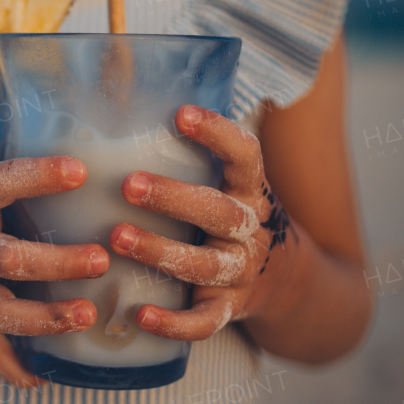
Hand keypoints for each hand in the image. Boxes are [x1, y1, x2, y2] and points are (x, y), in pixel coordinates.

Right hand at [0, 138, 109, 386]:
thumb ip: (2, 140)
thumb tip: (54, 103)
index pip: (0, 182)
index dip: (38, 176)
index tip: (79, 169)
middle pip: (5, 258)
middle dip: (54, 262)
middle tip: (100, 257)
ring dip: (43, 318)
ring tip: (87, 316)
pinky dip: (10, 367)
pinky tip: (42, 378)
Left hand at [111, 105, 298, 340]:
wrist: (286, 282)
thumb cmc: (229, 214)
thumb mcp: (225, 180)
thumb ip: (187, 148)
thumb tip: (120, 80)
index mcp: (250, 188)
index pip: (245, 154)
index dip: (217, 132)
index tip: (180, 113)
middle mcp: (249, 229)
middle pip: (219, 212)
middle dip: (173, 197)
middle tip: (128, 184)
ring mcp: (241, 272)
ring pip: (206, 264)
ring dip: (161, 251)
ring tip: (117, 237)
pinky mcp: (227, 309)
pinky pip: (204, 322)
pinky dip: (174, 323)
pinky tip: (139, 314)